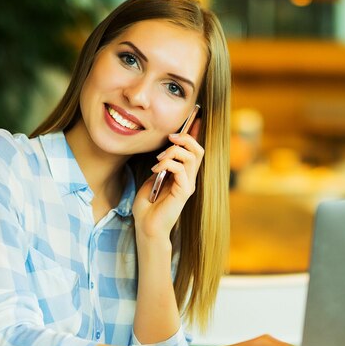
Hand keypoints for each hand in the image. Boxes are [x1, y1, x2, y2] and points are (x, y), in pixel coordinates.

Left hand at [133, 119, 202, 238]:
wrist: (146, 226)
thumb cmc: (147, 206)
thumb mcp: (152, 179)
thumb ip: (160, 166)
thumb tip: (162, 150)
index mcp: (182, 174)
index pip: (194, 150)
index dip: (194, 133)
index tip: (193, 118)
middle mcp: (189, 178)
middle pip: (198, 150)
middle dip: (185, 138)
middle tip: (169, 138)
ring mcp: (188, 185)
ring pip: (192, 156)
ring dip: (173, 152)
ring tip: (158, 159)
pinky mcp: (184, 192)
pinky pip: (181, 169)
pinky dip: (167, 164)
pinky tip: (155, 171)